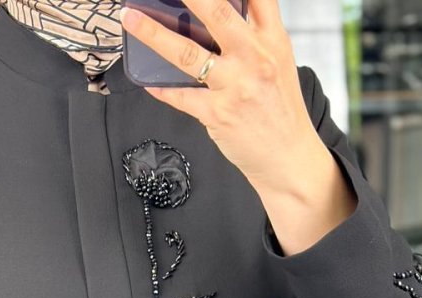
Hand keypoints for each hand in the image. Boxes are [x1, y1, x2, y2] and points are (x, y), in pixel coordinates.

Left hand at [119, 0, 320, 193]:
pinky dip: (161, 89)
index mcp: (273, 40)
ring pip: (187, 52)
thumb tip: (218, 17)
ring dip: (153, 34)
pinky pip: (181, 96)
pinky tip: (149, 82)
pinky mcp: (218, 114)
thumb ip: (254, 36)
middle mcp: (255, 58)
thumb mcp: (278, 63)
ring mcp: (235, 86)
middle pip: (217, 12)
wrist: (290, 159)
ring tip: (131, 19)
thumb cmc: (282, 112)